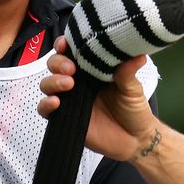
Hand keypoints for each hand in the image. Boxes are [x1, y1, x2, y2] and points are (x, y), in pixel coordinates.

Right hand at [38, 35, 157, 161]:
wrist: (134, 139)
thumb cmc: (134, 109)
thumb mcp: (133, 88)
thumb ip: (129, 72)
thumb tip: (138, 54)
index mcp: (92, 69)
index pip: (72, 51)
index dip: (64, 45)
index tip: (65, 44)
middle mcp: (78, 81)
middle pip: (55, 64)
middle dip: (58, 62)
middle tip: (71, 69)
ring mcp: (69, 99)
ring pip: (47, 84)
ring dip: (53, 81)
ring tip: (68, 85)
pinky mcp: (65, 117)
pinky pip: (45, 110)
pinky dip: (45, 104)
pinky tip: (56, 102)